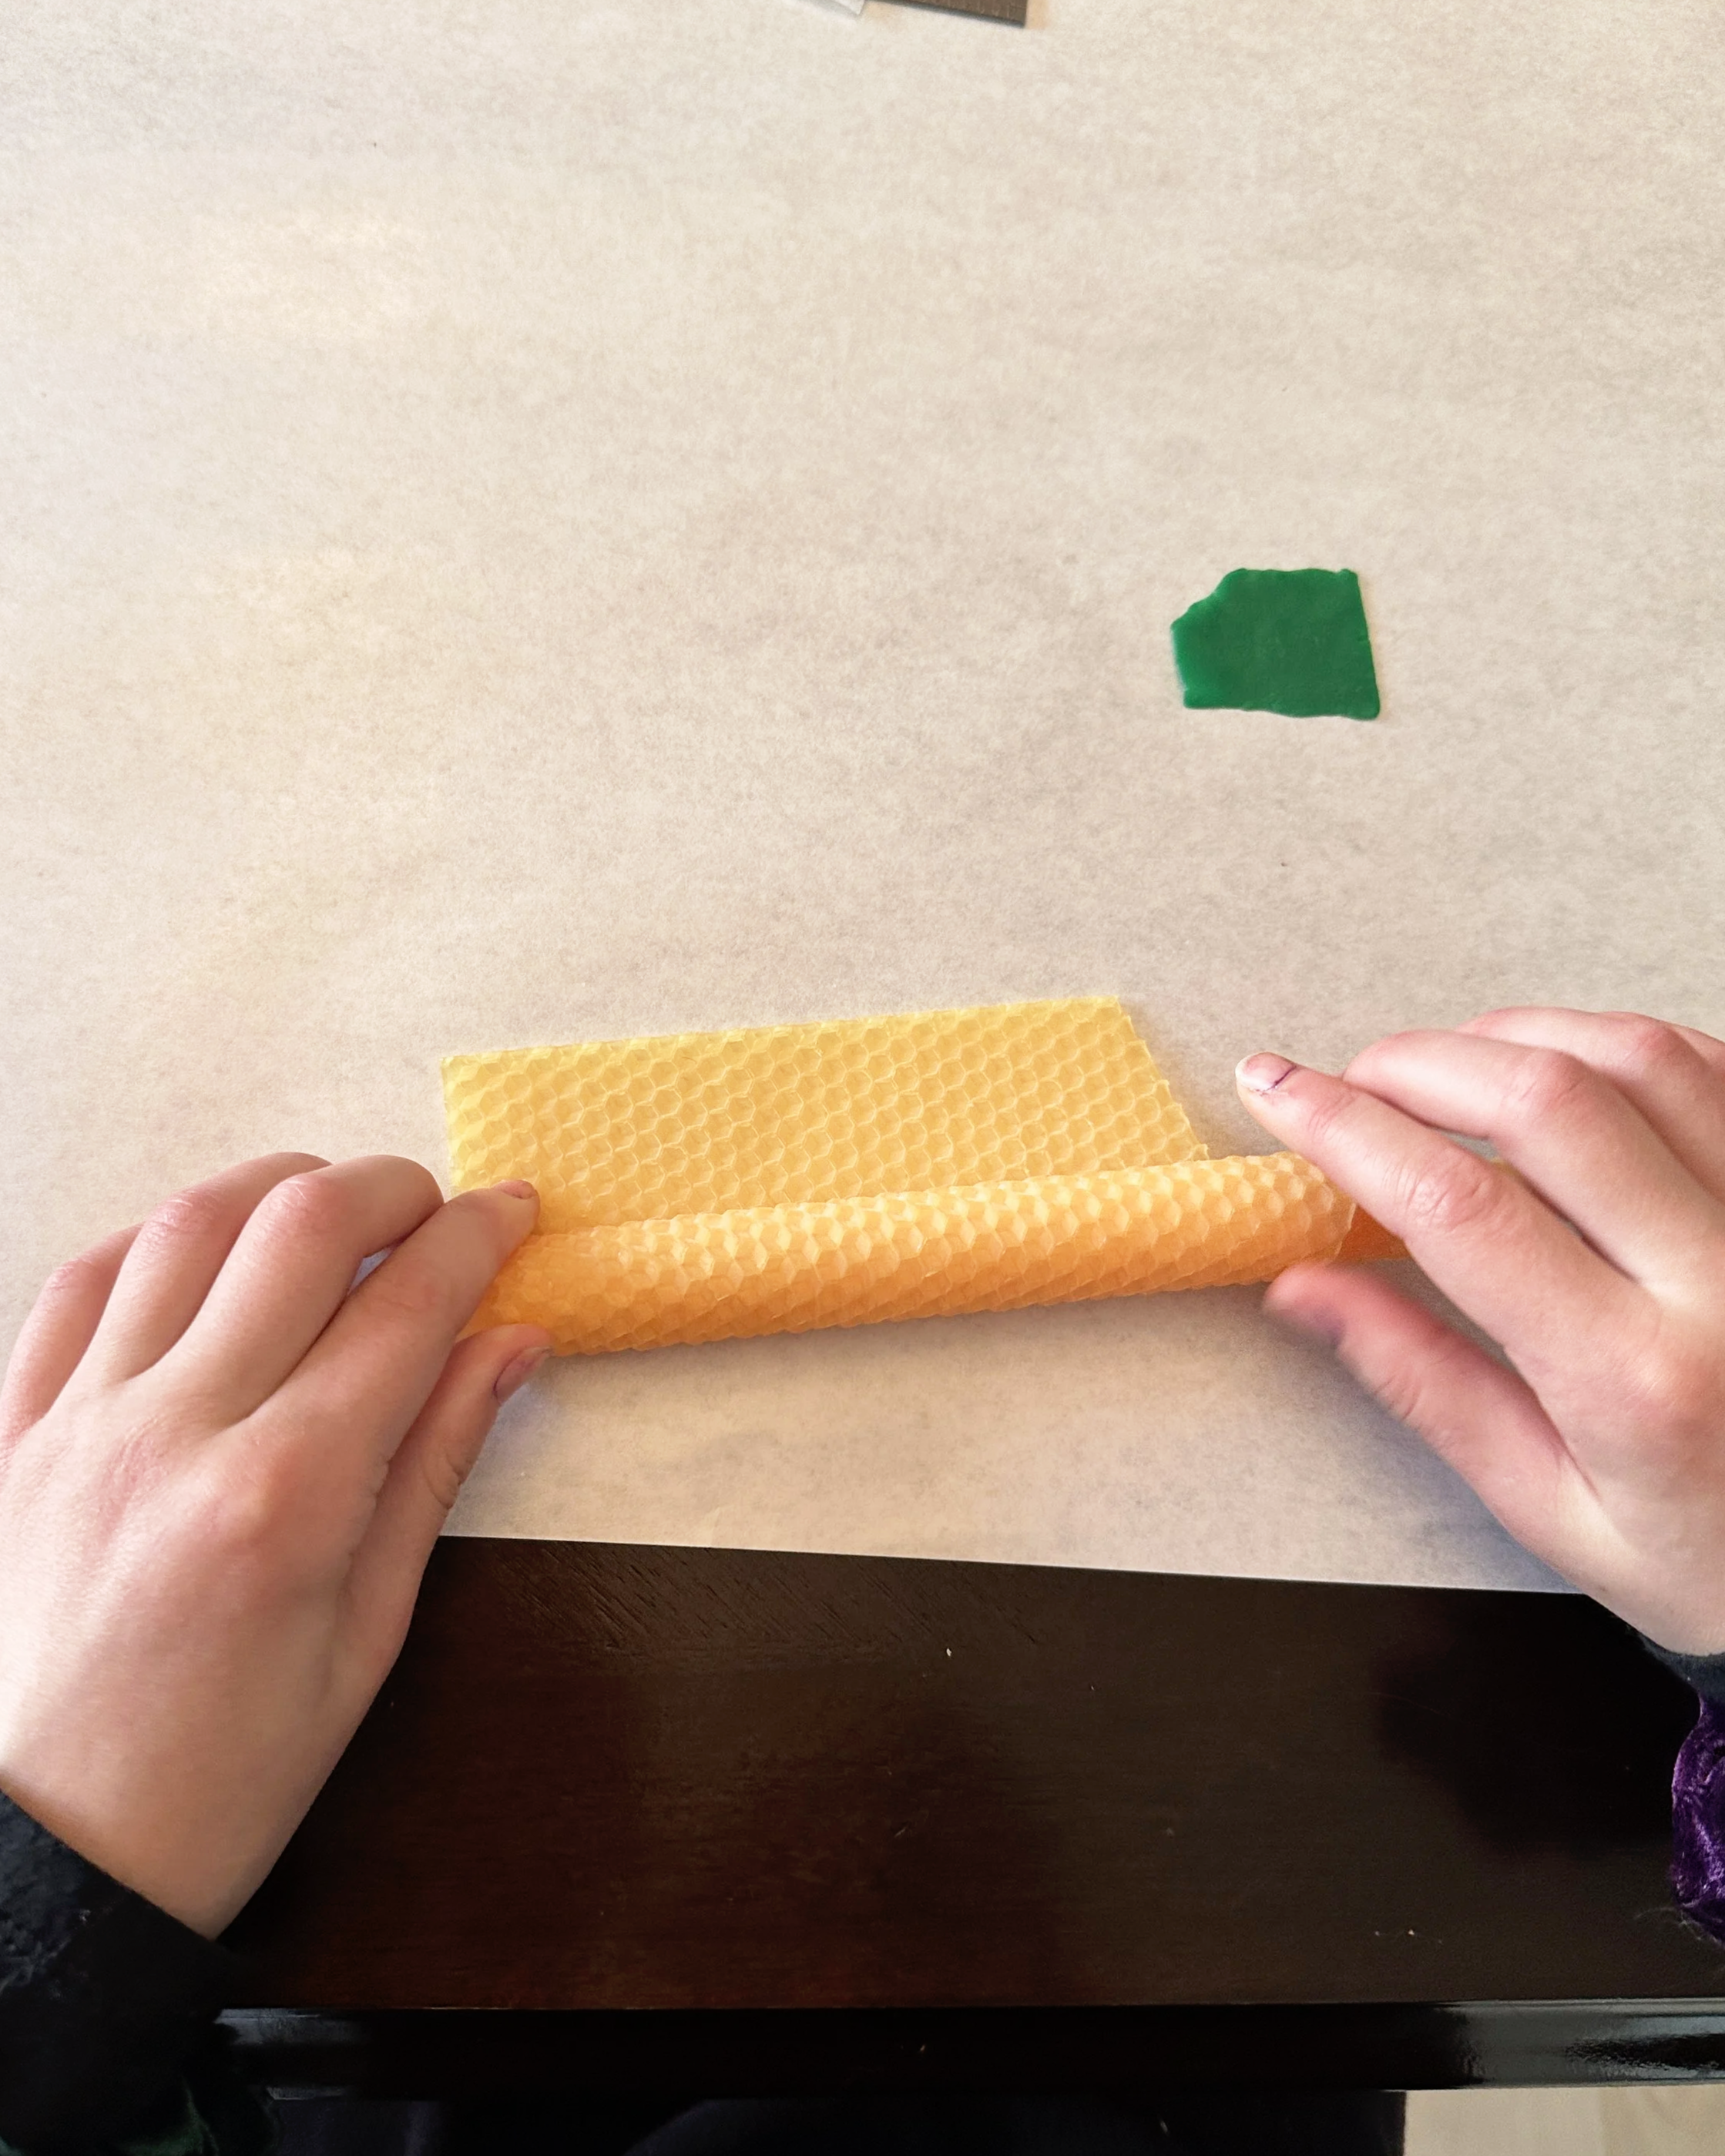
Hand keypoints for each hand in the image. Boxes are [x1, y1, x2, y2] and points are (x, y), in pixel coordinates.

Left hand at [0, 1156, 550, 1935]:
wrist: (44, 1858)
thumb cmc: (219, 1775)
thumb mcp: (366, 1635)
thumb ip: (433, 1465)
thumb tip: (509, 1346)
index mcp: (285, 1496)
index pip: (407, 1305)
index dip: (479, 1237)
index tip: (515, 1211)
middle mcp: (176, 1432)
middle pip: (299, 1226)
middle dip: (390, 1186)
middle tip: (435, 1208)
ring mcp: (80, 1423)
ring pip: (186, 1225)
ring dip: (277, 1186)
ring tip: (329, 1210)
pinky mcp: (14, 1434)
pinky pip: (80, 1281)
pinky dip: (158, 1237)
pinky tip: (206, 1255)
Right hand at [1237, 1010, 1724, 1655]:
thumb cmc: (1713, 1556)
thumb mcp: (1551, 1503)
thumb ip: (1426, 1382)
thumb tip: (1303, 1288)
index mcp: (1632, 1378)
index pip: (1458, 1208)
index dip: (1346, 1130)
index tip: (1276, 1094)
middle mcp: (1718, 1280)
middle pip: (1547, 1100)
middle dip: (1418, 1063)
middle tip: (1352, 1081)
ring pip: (1639, 1056)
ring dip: (1517, 1035)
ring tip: (1450, 1069)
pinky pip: (1713, 1065)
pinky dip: (1620, 1045)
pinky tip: (1565, 1072)